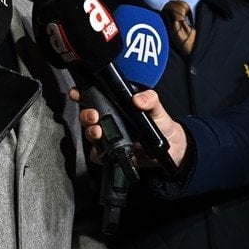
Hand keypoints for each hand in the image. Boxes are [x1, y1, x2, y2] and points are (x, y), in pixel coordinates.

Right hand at [70, 86, 187, 168]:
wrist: (171, 149)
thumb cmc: (161, 125)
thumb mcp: (158, 108)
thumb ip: (150, 100)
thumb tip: (138, 99)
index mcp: (116, 106)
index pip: (94, 97)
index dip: (81, 94)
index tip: (77, 93)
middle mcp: (109, 120)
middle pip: (87, 116)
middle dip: (86, 115)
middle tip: (94, 116)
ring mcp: (109, 138)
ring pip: (90, 135)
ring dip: (91, 133)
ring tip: (99, 132)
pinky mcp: (111, 154)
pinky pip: (98, 155)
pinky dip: (100, 154)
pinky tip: (109, 151)